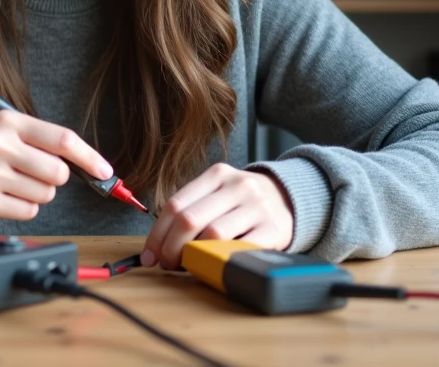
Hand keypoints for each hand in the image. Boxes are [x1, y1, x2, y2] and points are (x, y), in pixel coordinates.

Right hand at [0, 110, 112, 222]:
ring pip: (45, 195)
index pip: (61, 139)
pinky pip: (28, 212)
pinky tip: (4, 196)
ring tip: (12, 182)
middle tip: (33, 172)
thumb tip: (88, 165)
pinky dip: (23, 207)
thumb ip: (41, 141)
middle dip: (54, 177)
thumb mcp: (4, 129)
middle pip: (58, 173)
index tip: (104, 171)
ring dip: (37, 193)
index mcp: (8, 122)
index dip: (89, 157)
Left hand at [142, 164, 294, 269]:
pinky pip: (240, 249)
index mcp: (217, 174)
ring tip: (189, 265)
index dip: (157, 234)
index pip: (176, 204)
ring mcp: (257, 207)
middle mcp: (237, 186)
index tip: (149, 255)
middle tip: (166, 264)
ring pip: (213, 235)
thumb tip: (158, 245)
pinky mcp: (273, 229)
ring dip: (193, 256)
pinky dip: (221, 260)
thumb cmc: (242, 201)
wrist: (289, 198)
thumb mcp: (218, 192)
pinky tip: (215, 265)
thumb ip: (192, 209)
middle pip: (190, 220)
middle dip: (171, 248)